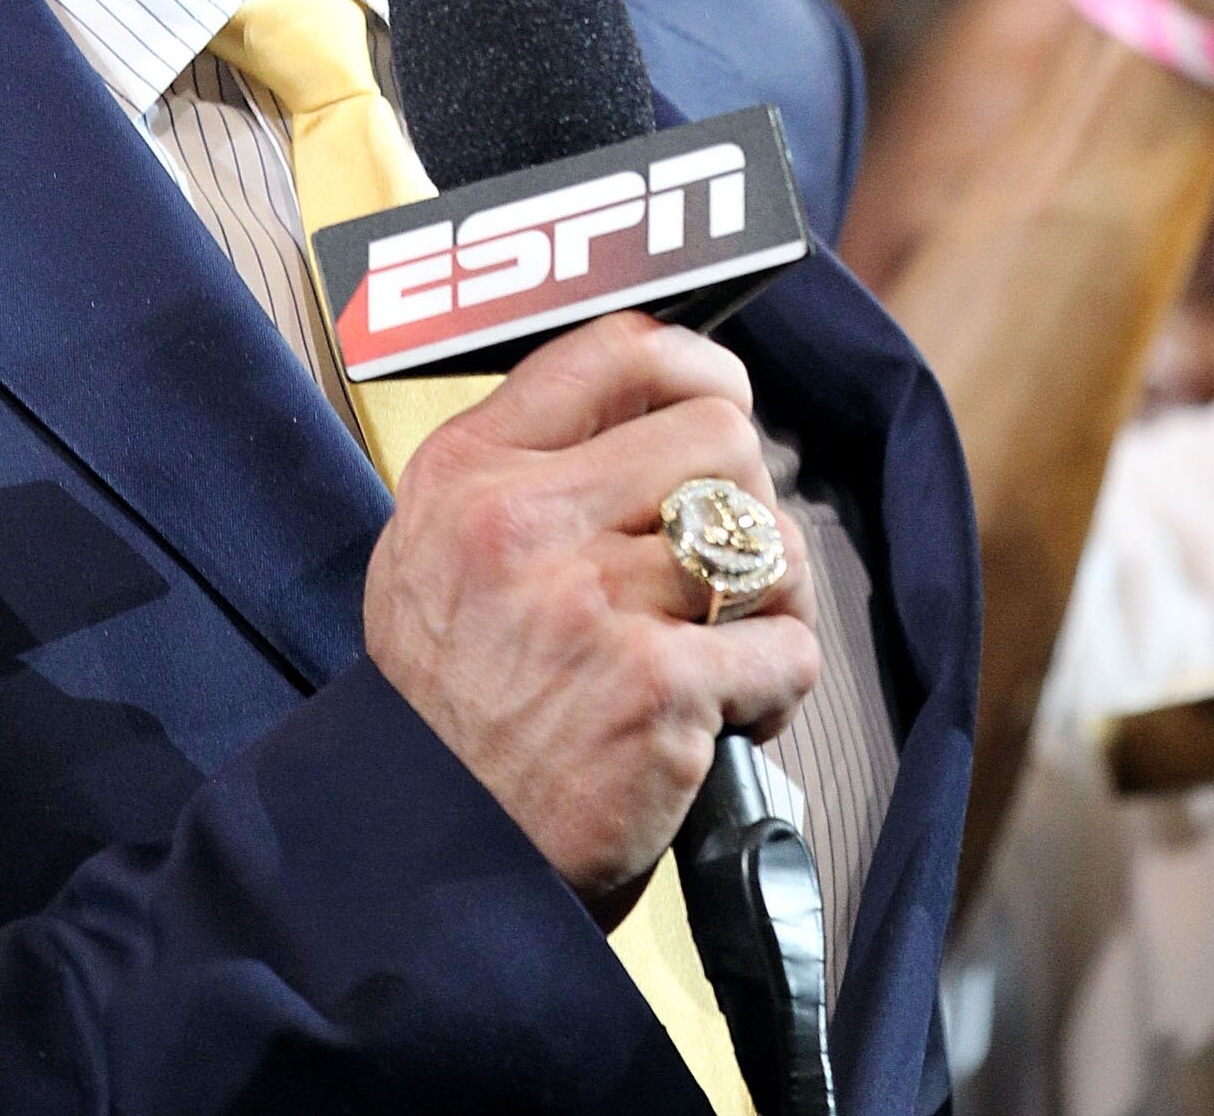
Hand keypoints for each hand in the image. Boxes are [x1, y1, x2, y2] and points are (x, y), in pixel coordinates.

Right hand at [362, 310, 816, 910]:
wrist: (428, 864)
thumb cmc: (447, 711)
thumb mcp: (435, 553)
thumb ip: (525, 469)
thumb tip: (653, 401)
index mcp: (470, 472)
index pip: (616, 349)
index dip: (698, 365)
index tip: (724, 398)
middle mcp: (523, 523)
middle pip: (718, 434)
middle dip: (745, 499)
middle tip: (724, 563)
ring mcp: (589, 603)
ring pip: (766, 541)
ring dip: (773, 598)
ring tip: (731, 643)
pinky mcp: (653, 690)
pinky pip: (786, 646)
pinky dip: (778, 686)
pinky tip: (729, 716)